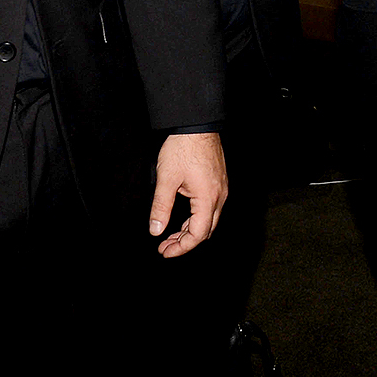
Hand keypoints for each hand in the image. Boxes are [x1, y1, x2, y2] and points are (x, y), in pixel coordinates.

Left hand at [149, 132, 227, 257]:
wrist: (197, 124)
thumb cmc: (182, 148)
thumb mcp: (166, 179)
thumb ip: (161, 207)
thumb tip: (155, 230)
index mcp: (207, 198)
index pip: (197, 234)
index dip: (181, 248)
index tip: (164, 251)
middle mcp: (219, 196)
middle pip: (206, 230)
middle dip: (185, 242)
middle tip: (165, 247)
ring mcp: (221, 188)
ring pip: (209, 220)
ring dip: (190, 231)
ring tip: (170, 236)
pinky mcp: (219, 182)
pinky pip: (210, 208)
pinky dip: (196, 218)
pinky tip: (182, 218)